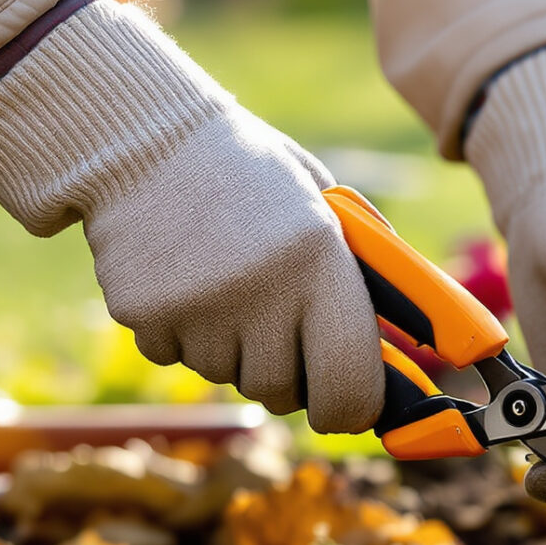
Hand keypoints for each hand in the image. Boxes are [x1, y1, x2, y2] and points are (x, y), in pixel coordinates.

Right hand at [0, 0, 385, 432]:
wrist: (143, 136)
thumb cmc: (248, 172)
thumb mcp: (321, 204)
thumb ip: (361, 271)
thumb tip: (403, 345)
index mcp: (320, 260)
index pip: (349, 387)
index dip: (352, 408)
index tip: (349, 404)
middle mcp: (262, 292)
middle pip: (281, 391)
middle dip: (284, 371)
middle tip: (274, 321)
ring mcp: (198, 308)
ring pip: (225, 375)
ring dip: (229, 347)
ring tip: (221, 278)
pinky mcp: (143, 315)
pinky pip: (172, 356)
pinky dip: (178, 331)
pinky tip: (179, 275)